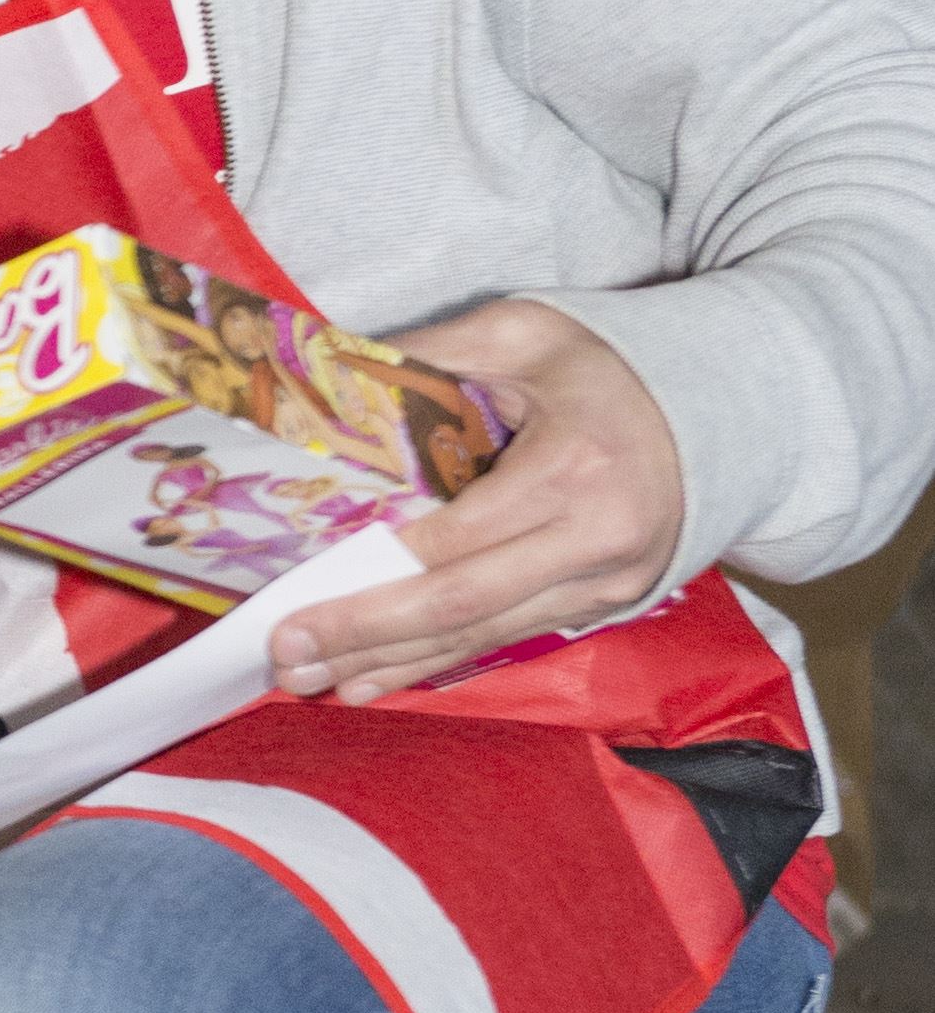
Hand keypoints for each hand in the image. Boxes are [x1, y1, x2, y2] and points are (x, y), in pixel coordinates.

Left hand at [268, 299, 684, 702]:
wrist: (725, 410)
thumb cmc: (612, 363)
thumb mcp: (527, 332)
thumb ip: (433, 351)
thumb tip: (330, 372)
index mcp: (575, 471)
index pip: (455, 540)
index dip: (373, 575)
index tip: (297, 595)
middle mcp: (596, 542)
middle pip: (463, 606)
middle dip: (367, 634)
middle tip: (286, 657)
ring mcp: (606, 585)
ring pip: (482, 636)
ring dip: (392, 663)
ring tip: (313, 680)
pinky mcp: (603, 606)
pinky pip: (506, 637)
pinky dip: (436, 660)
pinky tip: (376, 679)